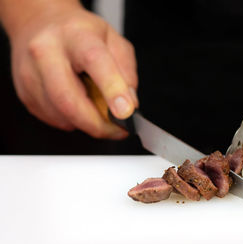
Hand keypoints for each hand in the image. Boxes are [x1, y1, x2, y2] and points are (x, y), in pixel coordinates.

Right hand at [5, 1, 137, 138]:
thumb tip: (129, 103)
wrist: (40, 24)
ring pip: (59, 114)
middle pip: (67, 98)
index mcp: (75, 34)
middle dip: (96, 124)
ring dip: (85, 124)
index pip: (94, 61)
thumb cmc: (79, 34)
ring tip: (98, 113)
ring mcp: (30, 73)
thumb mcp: (113, 40)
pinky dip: (71, 121)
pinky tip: (78, 106)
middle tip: (115, 131)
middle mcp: (46, 51)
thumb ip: (126, 70)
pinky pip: (52, 119)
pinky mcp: (23, 92)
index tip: (126, 112)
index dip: (112, 89)